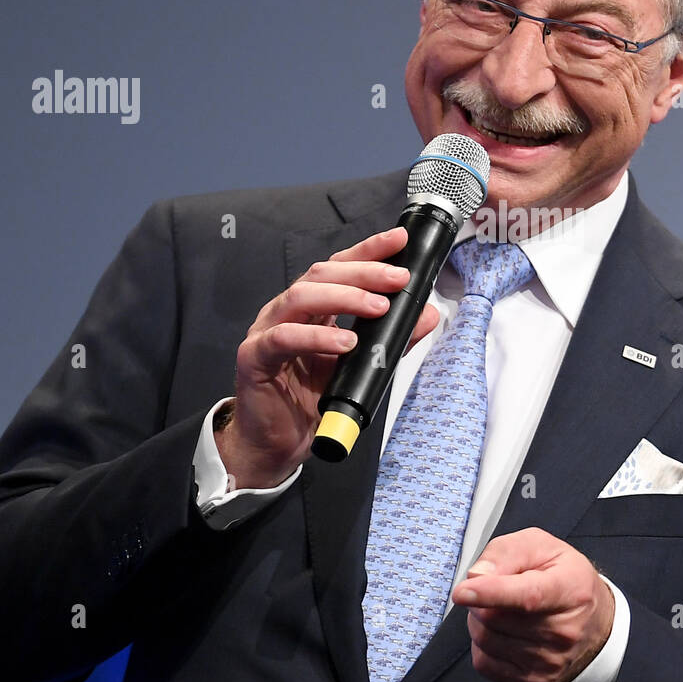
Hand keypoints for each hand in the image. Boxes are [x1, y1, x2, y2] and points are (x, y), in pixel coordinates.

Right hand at [218, 226, 438, 487]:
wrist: (277, 441)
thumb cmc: (312, 398)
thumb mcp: (361, 365)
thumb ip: (392, 338)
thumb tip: (428, 314)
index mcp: (312, 306)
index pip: (340, 267)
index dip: (369, 250)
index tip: (399, 240)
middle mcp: (288, 311)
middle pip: (322, 274)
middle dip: (364, 272)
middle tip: (397, 279)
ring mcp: (267, 330)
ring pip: (302, 296)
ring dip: (344, 297)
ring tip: (378, 307)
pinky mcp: (255, 357)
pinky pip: (284, 338)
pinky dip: (317, 336)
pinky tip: (344, 341)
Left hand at [452, 527, 614, 681]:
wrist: (592, 618)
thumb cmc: (564, 578)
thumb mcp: (541, 546)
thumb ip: (507, 552)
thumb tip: (478, 575)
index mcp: (570, 589)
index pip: (527, 596)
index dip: (491, 593)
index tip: (463, 592)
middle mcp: (564, 630)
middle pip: (496, 619)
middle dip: (480, 600)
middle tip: (491, 589)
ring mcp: (551, 661)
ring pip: (486, 641)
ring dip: (479, 622)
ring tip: (498, 609)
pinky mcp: (535, 681)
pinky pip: (485, 664)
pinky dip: (481, 645)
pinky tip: (499, 632)